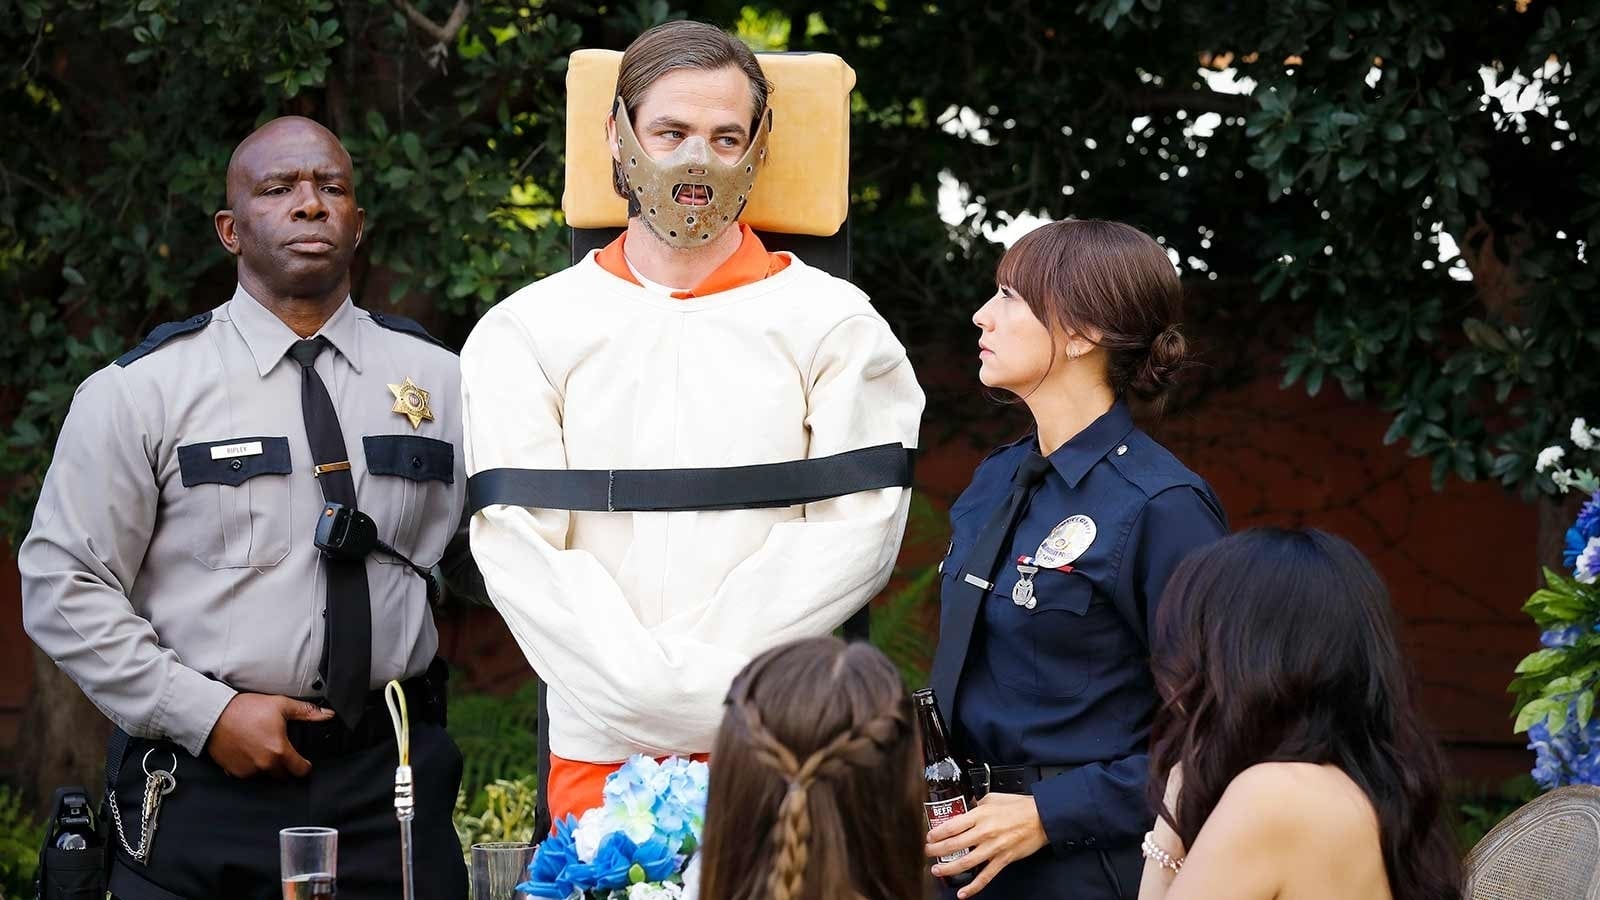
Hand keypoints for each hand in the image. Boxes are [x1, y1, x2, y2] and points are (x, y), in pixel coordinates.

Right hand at [205, 693, 333, 777]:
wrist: (214, 715)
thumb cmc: (246, 709)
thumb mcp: (280, 705)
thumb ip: (306, 712)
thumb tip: (327, 715)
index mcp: (279, 751)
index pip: (300, 770)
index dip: (305, 766)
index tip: (304, 762)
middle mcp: (265, 765)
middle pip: (283, 775)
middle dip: (285, 766)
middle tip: (281, 751)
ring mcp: (248, 771)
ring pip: (265, 775)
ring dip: (267, 766)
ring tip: (262, 748)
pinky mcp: (234, 772)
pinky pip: (248, 774)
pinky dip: (250, 766)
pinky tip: (248, 751)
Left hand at [926, 792, 1049, 896]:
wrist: (1041, 818)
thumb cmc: (1020, 807)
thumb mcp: (993, 798)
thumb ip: (977, 803)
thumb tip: (966, 806)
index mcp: (980, 814)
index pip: (952, 826)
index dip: (937, 833)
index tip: (930, 837)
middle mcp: (985, 832)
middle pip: (954, 844)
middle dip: (937, 851)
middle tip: (929, 853)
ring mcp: (994, 848)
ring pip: (966, 862)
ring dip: (949, 868)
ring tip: (937, 870)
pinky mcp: (1003, 859)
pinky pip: (986, 876)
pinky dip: (974, 886)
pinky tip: (963, 893)